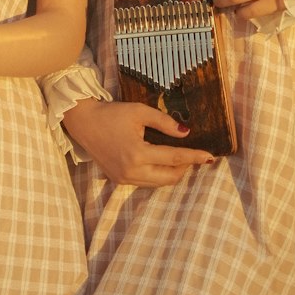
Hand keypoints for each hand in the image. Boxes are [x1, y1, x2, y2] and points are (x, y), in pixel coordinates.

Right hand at [62, 99, 215, 186]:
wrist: (84, 123)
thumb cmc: (112, 114)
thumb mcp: (140, 112)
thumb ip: (164, 122)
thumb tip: (186, 133)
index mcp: (137, 154)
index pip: (174, 158)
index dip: (194, 157)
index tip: (210, 157)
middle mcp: (131, 171)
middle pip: (169, 177)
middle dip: (185, 168)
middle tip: (195, 155)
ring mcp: (124, 178)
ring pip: (158, 183)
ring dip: (172, 172)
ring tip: (181, 158)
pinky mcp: (119, 180)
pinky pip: (146, 182)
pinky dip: (158, 174)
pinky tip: (162, 162)